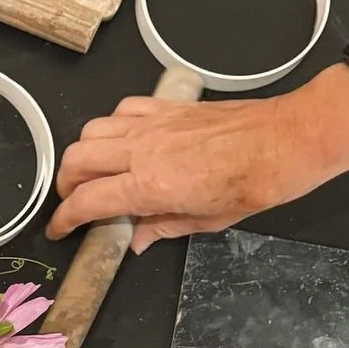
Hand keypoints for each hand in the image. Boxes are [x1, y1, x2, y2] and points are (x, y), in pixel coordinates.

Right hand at [46, 68, 348, 251]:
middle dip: (66, 185)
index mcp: (150, 185)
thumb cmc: (258, 183)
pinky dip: (110, 127)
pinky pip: (120, 111)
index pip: (86, 201)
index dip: (64, 219)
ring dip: (84, 155)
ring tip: (95, 172)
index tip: (59, 230)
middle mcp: (141, 150)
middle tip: (76, 202)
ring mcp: (152, 124)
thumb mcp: (208, 221)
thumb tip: (135, 240)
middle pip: (76, 160)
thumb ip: (162, 228)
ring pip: (91, 132)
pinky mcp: (166, 107)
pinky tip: (123, 142)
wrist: (289, 138)